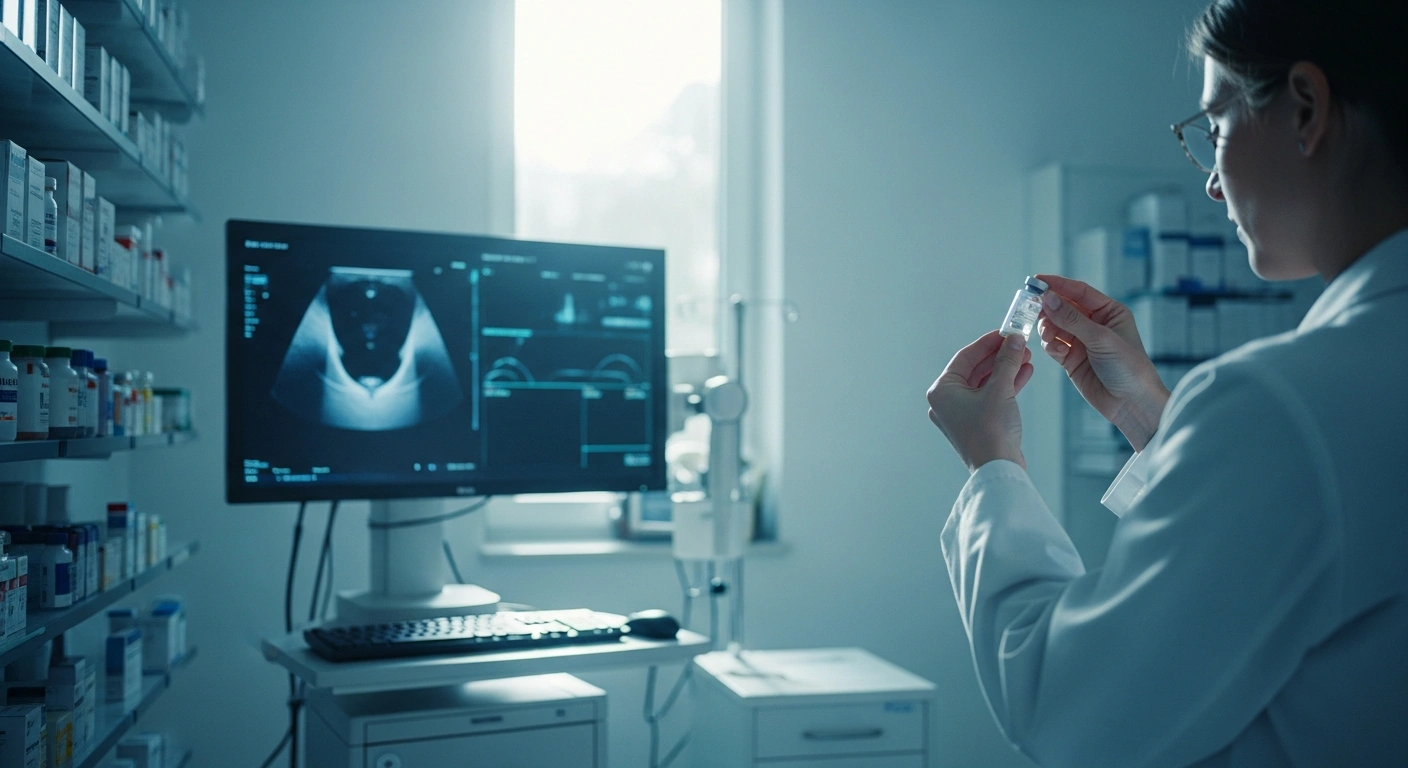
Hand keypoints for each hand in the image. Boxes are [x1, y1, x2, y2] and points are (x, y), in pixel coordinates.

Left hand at [926, 330, 1034, 472]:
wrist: (998, 469)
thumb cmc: (991, 432)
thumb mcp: (1000, 389)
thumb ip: (1006, 361)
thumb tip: (1014, 340)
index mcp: (942, 391)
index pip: (965, 357)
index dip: (987, 343)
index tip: (1005, 332)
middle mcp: (947, 401)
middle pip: (975, 369)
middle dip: (1000, 356)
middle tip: (1019, 344)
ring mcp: (961, 414)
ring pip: (985, 383)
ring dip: (1006, 369)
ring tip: (1026, 356)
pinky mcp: (977, 423)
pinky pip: (990, 397)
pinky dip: (1006, 385)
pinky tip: (1024, 373)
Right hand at [1034, 274, 1170, 450]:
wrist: (1131, 404)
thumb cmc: (1128, 367)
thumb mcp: (1101, 338)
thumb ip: (1071, 318)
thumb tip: (1047, 298)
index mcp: (1109, 312)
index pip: (1079, 292)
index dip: (1058, 285)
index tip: (1036, 280)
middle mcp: (1094, 324)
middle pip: (1063, 307)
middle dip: (1048, 307)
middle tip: (1031, 306)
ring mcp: (1082, 342)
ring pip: (1054, 326)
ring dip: (1047, 328)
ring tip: (1047, 335)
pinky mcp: (1071, 359)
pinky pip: (1053, 345)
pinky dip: (1050, 345)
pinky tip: (1056, 351)